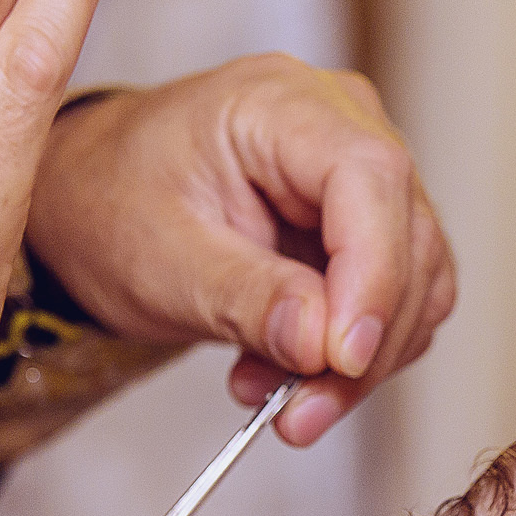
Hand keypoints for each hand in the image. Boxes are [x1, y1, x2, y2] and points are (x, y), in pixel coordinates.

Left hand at [24, 56, 456, 446]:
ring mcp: (364, 176)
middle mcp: (342, 124)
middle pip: (406, 235)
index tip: (341, 357)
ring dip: (363, 360)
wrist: (98, 204)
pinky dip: (359, 354)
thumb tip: (322, 343)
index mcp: (279, 103)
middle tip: (300, 412)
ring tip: (280, 401)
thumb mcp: (161, 260)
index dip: (373, 273)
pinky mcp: (373, 226)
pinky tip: (292, 373)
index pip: (369, 176)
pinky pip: (402, 299)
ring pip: (418, 279)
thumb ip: (245, 297)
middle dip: (364, 341)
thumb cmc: (114, 206)